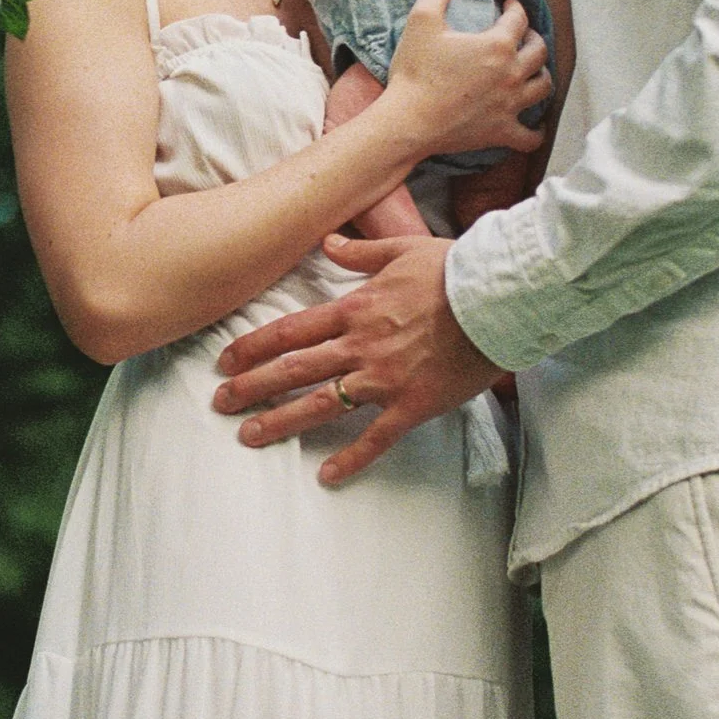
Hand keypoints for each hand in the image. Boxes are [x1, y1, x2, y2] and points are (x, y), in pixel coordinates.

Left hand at [210, 235, 504, 484]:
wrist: (499, 298)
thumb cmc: (455, 271)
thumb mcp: (402, 248)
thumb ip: (360, 251)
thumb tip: (329, 242)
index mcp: (355, 309)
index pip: (290, 331)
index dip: (254, 347)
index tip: (226, 360)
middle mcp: (360, 346)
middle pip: (294, 369)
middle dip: (252, 387)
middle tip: (220, 402)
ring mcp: (384, 378)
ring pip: (322, 404)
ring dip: (282, 421)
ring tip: (250, 436)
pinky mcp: (412, 405)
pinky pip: (375, 437)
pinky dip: (350, 458)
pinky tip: (326, 476)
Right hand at [380, 0, 548, 155]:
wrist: (409, 121)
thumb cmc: (415, 72)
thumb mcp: (421, 22)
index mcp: (497, 45)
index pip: (518, 19)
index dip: (515, 7)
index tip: (509, 4)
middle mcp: (511, 74)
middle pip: (539, 51)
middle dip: (534, 38)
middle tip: (523, 36)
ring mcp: (510, 105)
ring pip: (543, 87)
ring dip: (541, 75)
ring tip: (533, 71)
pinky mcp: (501, 132)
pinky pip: (530, 136)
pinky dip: (536, 131)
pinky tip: (534, 126)